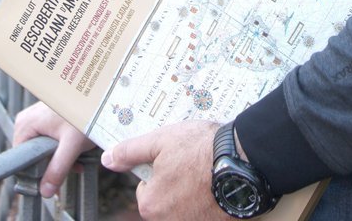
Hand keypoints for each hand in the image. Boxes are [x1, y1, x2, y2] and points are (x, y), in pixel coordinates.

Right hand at [12, 101, 94, 198]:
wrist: (98, 94)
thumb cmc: (84, 111)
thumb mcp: (71, 145)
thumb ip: (57, 169)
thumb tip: (45, 192)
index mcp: (25, 124)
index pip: (21, 160)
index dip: (36, 174)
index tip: (52, 181)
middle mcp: (28, 119)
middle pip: (35, 155)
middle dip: (53, 166)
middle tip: (71, 169)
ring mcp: (38, 117)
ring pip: (45, 148)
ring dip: (61, 158)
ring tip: (78, 160)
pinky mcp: (49, 116)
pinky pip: (51, 139)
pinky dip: (64, 147)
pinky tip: (77, 151)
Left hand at [102, 120, 224, 219]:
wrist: (243, 161)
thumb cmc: (199, 150)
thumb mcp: (160, 141)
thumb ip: (131, 151)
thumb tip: (108, 159)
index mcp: (151, 204)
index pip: (145, 187)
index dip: (158, 168)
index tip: (174, 156)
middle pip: (166, 199)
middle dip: (176, 181)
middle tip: (191, 160)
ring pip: (186, 205)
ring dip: (193, 190)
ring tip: (206, 169)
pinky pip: (205, 211)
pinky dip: (210, 199)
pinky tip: (217, 182)